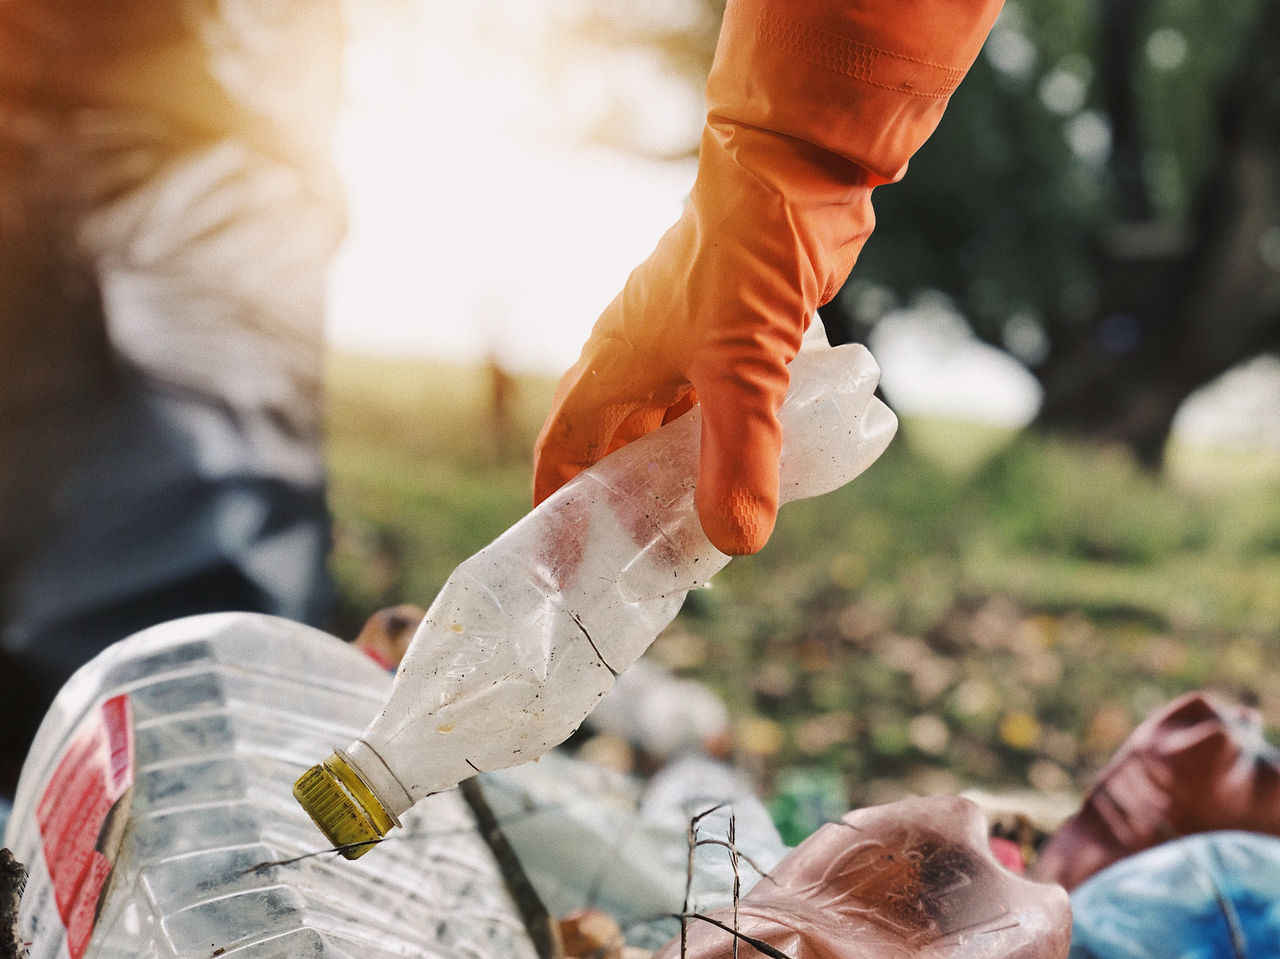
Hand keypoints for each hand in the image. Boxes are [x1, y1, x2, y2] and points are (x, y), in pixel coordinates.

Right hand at [533, 0, 1003, 554]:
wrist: (796, 167)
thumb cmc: (744, 254)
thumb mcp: (739, 366)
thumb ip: (738, 455)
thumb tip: (737, 543)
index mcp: (612, 365)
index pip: (565, 449)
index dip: (560, 506)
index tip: (567, 559)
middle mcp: (640, 359)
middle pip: (619, 449)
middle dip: (631, 506)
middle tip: (656, 564)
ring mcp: (688, 345)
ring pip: (673, 429)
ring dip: (686, 476)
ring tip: (711, 530)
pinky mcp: (734, 335)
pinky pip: (720, 405)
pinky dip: (731, 442)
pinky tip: (761, 470)